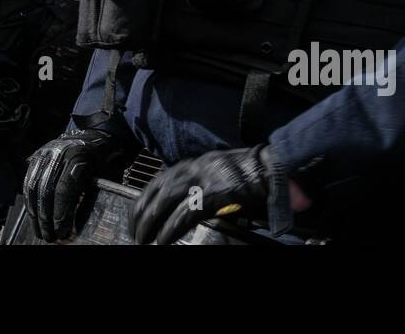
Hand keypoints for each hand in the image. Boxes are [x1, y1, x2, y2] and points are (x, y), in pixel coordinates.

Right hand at [23, 128, 127, 242]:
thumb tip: (76, 226)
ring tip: (39, 230)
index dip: (60, 213)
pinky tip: (34, 214)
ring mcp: (46, 152)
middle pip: (46, 189)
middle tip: (49, 237)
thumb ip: (90, 199)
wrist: (99, 134)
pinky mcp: (39, 154)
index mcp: (78, 157)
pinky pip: (29, 179)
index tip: (61, 232)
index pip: (64, 189)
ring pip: (34, 185)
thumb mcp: (105, 179)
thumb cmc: (105, 160)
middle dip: (46, 217)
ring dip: (35, 212)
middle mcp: (59, 153)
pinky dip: (30, 199)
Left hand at [131, 145, 271, 244]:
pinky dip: (171, 229)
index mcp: (192, 165)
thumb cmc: (247, 173)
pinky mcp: (212, 195)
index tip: (136, 214)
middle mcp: (192, 169)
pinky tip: (163, 240)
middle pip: (156, 191)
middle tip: (134, 231)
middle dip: (141, 213)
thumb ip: (197, 184)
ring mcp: (201, 181)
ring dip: (150, 222)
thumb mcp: (215, 172)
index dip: (144, 199)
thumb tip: (179, 201)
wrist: (271, 168)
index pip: (158, 181)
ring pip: (164, 202)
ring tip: (142, 238)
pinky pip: (184, 215)